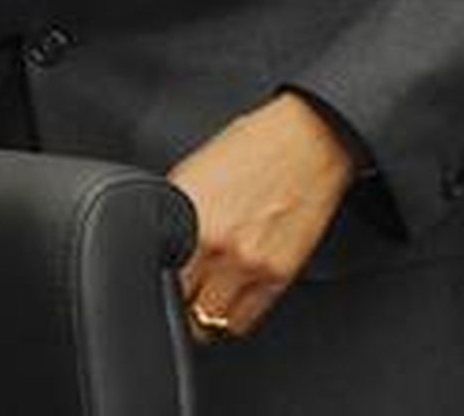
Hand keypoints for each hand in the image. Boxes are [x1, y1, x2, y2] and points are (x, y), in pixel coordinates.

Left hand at [170, 91, 356, 339]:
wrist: (306, 142)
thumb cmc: (252, 147)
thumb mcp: (195, 168)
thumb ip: (174, 209)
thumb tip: (159, 239)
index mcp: (187, 210)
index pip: (157, 270)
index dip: (157, 274)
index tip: (161, 272)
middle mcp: (214, 241)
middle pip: (179, 303)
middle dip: (179, 297)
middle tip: (184, 285)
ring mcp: (247, 262)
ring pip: (210, 322)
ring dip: (205, 313)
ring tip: (208, 293)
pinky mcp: (278, 275)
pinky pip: (243, 320)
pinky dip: (234, 314)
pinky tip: (234, 292)